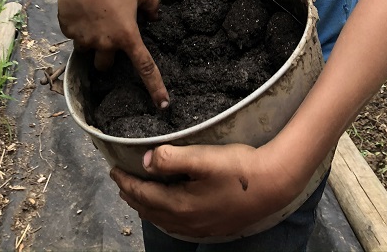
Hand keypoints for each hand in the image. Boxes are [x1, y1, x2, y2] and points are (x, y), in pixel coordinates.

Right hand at [56, 0, 168, 107]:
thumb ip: (151, 5)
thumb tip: (154, 15)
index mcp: (127, 35)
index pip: (145, 67)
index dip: (155, 87)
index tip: (163, 105)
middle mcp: (105, 43)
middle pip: (105, 66)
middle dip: (106, 56)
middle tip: (106, 36)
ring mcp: (84, 38)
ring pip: (87, 49)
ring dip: (90, 40)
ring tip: (91, 15)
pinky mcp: (67, 30)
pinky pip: (73, 35)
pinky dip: (77, 26)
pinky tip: (80, 7)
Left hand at [110, 143, 291, 238]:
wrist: (273, 185)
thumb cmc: (238, 168)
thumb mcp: (203, 158)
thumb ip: (172, 158)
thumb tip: (146, 161)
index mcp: (180, 205)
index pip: (144, 194)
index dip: (127, 182)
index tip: (114, 170)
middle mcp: (187, 222)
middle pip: (150, 210)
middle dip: (133, 196)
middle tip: (120, 182)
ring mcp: (200, 228)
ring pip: (163, 221)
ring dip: (146, 208)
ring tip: (138, 196)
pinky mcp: (213, 228)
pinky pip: (178, 226)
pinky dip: (164, 216)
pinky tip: (168, 211)